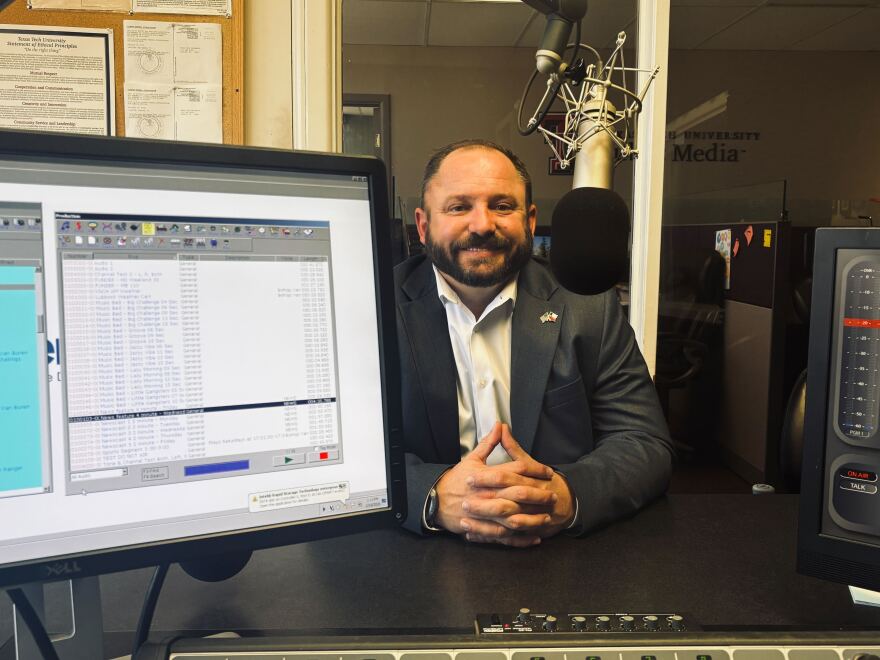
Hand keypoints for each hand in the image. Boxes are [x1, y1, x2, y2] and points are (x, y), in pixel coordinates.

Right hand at [434, 423, 553, 546]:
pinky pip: (505, 537)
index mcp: (488, 476)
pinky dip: (521, 539)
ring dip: (533, 519)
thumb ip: (489, 443)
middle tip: (554, 496)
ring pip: (515, 518)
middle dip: (539, 495)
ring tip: (546, 518)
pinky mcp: (483, 529)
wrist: (436, 500)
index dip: (536, 470)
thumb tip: (500, 425)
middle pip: (520, 493)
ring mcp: (486, 514)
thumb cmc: (457, 479)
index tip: (548, 472)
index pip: (518, 469)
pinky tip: (534, 538)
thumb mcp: (472, 459)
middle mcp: (489, 494)